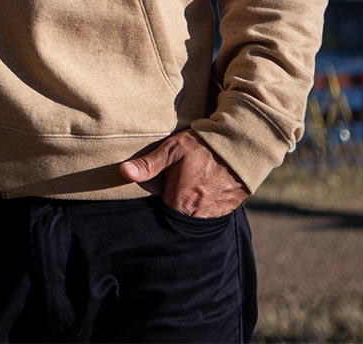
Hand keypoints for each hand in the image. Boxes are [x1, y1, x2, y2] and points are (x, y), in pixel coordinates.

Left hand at [117, 130, 246, 217]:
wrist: (240, 146)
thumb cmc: (202, 146)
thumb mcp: (172, 149)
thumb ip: (149, 164)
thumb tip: (123, 171)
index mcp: (180, 202)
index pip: (161, 211)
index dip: (159, 198)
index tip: (162, 187)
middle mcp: (197, 214)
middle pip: (177, 215)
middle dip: (174, 202)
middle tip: (177, 183)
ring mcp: (214, 215)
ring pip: (194, 216)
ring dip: (190, 205)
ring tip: (191, 185)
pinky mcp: (227, 211)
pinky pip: (210, 215)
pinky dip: (205, 205)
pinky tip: (204, 189)